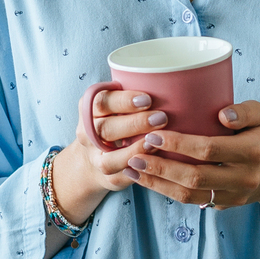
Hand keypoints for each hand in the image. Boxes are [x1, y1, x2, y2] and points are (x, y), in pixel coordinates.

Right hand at [49, 89, 169, 225]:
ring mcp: (94, 157)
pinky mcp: (106, 177)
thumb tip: (173, 81)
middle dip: (135, 123)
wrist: (95, 155)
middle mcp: (87, 134)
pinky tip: (155, 161)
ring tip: (158, 141)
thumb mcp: (116, 102)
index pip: (101, 102)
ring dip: (136, 150)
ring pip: (110, 158)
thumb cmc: (116, 120)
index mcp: (88, 109)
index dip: (124, 101)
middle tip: (162, 117)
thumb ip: (133, 94)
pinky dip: (138, 170)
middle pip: (106, 128)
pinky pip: (121, 176)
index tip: (148, 98)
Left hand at [123, 102, 259, 241]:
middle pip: (195, 177)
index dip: (179, 144)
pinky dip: (166, 191)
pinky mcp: (223, 205)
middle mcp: (243, 177)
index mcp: (252, 151)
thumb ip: (243, 111)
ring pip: (189, 195)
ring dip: (157, 183)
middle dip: (161, 167)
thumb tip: (222, 114)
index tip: (154, 135)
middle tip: (134, 154)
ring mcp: (232, 195)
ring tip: (132, 169)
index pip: (209, 149)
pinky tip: (147, 179)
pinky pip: (191, 201)